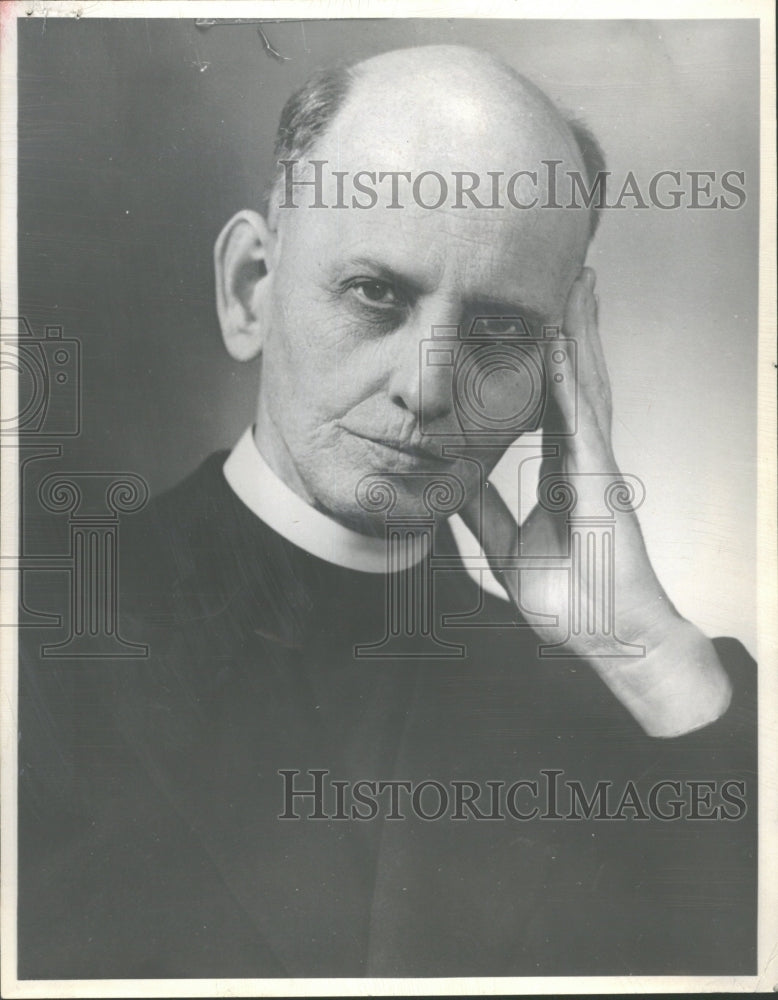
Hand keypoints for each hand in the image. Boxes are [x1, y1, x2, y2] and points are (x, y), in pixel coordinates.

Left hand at [462, 268, 731, 736]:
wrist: (606, 638)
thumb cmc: (570, 599)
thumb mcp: (505, 547)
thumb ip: (482, 513)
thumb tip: (450, 484)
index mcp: (562, 470)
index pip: (550, 399)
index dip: (545, 355)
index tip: (533, 317)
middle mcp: (582, 458)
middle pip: (575, 378)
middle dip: (572, 326)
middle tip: (567, 274)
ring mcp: (596, 466)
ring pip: (586, 385)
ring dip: (579, 333)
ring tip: (575, 282)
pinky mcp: (601, 483)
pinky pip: (583, 422)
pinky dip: (570, 380)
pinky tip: (562, 343)